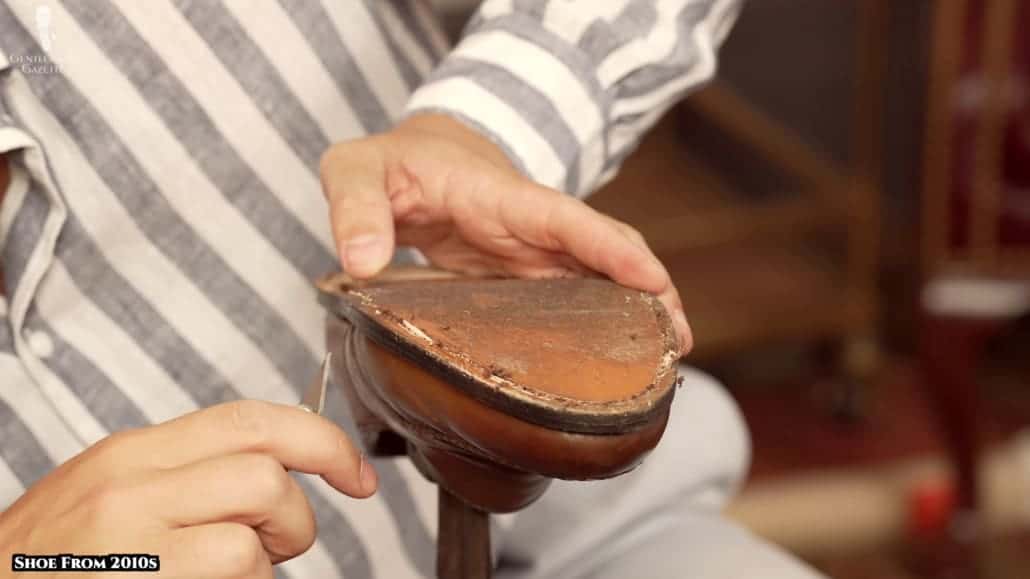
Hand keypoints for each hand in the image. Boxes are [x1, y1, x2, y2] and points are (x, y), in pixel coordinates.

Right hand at [0, 401, 374, 577]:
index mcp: (131, 454)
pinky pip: (238, 566)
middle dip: (301, 508)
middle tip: (286, 542)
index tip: (355, 473)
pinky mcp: (147, 578)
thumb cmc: (49, 567)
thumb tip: (273, 473)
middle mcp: (132, 482)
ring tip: (232, 575)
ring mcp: (133, 534)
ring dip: (271, 555)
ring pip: (260, 519)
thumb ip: (184, 476)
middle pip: (267, 466)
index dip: (322, 440)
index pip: (249, 420)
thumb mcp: (108, 497)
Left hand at [320, 114, 691, 352]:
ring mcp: (528, 254)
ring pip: (596, 281)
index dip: (611, 249)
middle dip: (648, 292)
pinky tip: (611, 361)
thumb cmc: (386, 162)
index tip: (653, 281)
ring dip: (633, 316)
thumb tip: (361, 262)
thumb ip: (355, 209)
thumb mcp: (354, 170)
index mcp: (498, 197)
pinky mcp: (521, 277)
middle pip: (604, 253)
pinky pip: (570, 299)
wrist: (411, 160)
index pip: (566, 220)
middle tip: (676, 344)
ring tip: (662, 366)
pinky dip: (598, 325)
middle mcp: (527, 227)